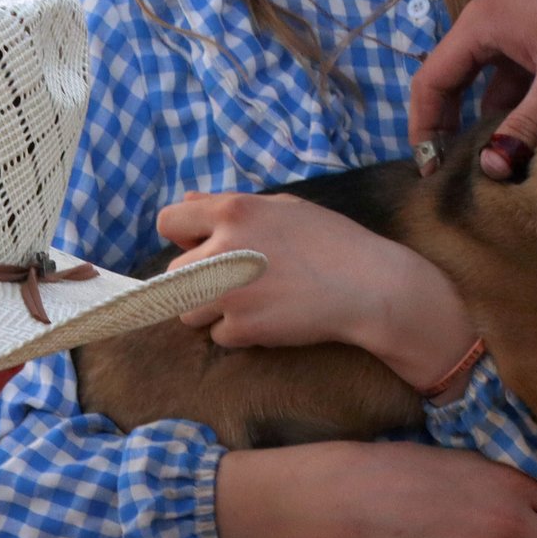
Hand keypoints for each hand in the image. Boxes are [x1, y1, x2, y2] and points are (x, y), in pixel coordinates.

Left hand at [158, 191, 474, 382]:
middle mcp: (222, 249)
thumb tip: (187, 201)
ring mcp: (228, 292)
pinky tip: (273, 316)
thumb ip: (229, 204)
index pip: (168, 222)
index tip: (200, 247)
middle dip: (198, 279)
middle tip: (240, 279)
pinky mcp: (241, 328)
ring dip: (214, 309)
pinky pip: (218, 336)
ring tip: (257, 299)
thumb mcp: (283, 207)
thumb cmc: (330, 241)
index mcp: (233, 211)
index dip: (182, 237)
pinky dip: (240, 331)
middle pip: (173, 274)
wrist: (369, 286)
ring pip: (188, 311)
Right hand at [407, 0, 536, 181]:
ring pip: (477, 88)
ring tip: (483, 166)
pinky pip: (504, 85)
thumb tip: (490, 168)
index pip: (430, 82)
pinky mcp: (528, 47)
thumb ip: (525, 124)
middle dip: (446, 128)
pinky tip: (515, 143)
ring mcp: (505, 37)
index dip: (424, 126)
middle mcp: (482, 29)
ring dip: (478, 124)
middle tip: (448, 173)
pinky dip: (506, 113)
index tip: (428, 168)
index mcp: (477, 28)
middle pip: (448, 84)